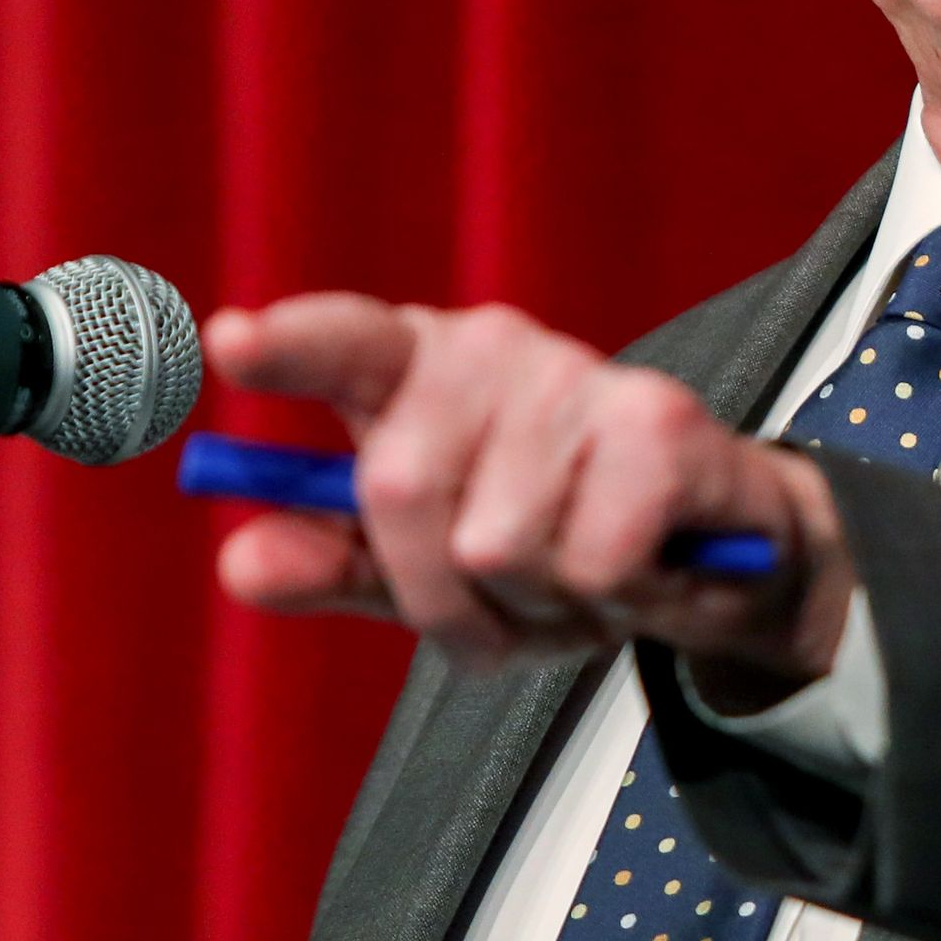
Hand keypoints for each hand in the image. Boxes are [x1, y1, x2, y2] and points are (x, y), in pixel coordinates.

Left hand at [202, 293, 851, 686]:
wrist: (711, 558)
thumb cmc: (551, 549)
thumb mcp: (424, 574)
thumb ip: (333, 564)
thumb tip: (241, 561)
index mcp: (415, 368)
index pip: (343, 340)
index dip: (289, 344)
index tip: (229, 341)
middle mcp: (490, 348)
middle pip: (400, 494)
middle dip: (440, 591)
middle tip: (506, 599)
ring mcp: (576, 375)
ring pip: (498, 543)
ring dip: (539, 601)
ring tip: (581, 572)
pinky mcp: (659, 418)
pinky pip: (591, 559)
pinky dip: (616, 596)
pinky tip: (643, 564)